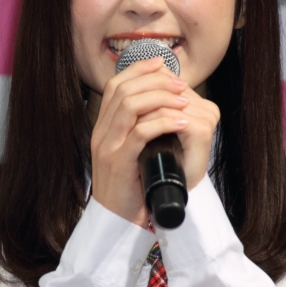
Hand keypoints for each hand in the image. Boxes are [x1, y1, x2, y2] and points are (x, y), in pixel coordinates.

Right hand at [91, 56, 219, 225]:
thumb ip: (141, 129)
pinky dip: (163, 123)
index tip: (163, 65)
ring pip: (130, 106)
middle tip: (181, 85)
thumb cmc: (132, 188)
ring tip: (184, 102)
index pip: (115, 85)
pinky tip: (182, 123)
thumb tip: (166, 106)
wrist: (118, 221)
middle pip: (123, 89)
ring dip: (161, 98)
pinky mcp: (118, 163)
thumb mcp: (134, 153)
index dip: (139, 69)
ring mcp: (107, 147)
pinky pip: (140, 133)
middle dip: (155, 81)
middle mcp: (101, 133)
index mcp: (103, 127)